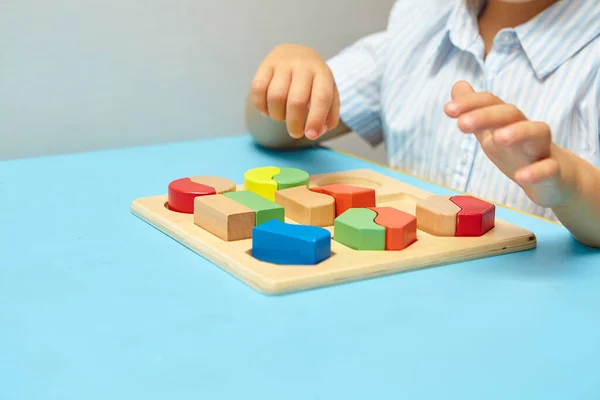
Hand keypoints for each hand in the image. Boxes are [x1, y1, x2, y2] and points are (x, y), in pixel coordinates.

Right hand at [250, 44, 339, 139]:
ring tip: (281, 117)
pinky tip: (267, 110)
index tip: (310, 135)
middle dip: (294, 124)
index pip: (321, 98)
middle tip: (295, 133)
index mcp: (323, 74)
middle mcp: (303, 66)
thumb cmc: (314, 83)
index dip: (315, 119)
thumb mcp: (329, 95)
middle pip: (297, 101)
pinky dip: (261, 106)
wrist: (296, 54)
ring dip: (277, 116)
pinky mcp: (265, 65)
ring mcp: (283, 64)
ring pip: (275, 97)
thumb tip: (315, 132)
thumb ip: (328, 117)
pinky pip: (258, 90)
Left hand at [444, 81, 576, 207]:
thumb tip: (458, 85)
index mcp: (507, 120)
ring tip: (498, 138)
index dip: (470, 103)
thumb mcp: (491, 131)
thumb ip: (474, 111)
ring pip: (536, 132)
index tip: (447, 110)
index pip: (490, 102)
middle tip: (462, 124)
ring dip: (518, 132)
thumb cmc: (517, 150)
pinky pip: (548, 169)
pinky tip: (521, 177)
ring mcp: (541, 149)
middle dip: (486, 116)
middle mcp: (525, 128)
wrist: (553, 177)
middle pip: (510, 113)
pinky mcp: (552, 171)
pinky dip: (536, 171)